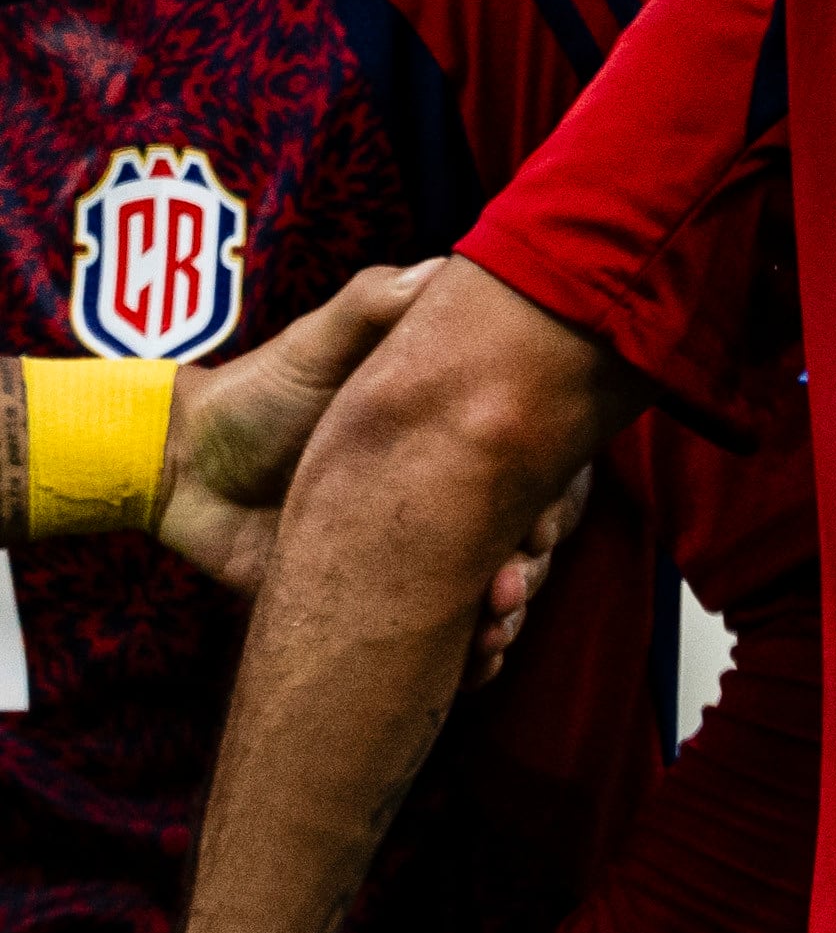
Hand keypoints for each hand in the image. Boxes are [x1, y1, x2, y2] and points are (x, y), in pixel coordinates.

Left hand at [157, 270, 570, 690]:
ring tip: (490, 632)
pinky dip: (470, 654)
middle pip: (532, 532)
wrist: (183, 471)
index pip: (539, 464)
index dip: (555, 496)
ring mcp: (423, 548)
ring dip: (509, 615)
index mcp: (458, 432)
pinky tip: (473, 663)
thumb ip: (375, 303)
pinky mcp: (385, 597)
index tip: (538, 524)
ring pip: (500, 588)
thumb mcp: (313, 342)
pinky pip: (445, 634)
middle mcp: (454, 490)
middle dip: (534, 566)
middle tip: (509, 587)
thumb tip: (447, 269)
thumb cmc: (255, 394)